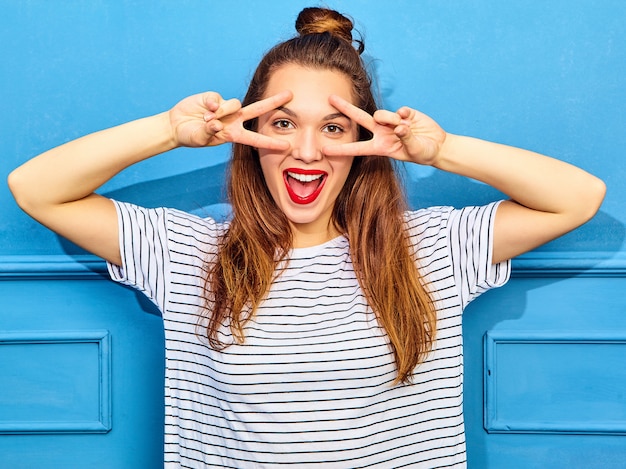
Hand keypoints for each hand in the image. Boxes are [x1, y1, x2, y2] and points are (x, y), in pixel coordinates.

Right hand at [168, 90, 292, 149]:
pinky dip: (211, 104)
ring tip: (206, 119)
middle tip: (290, 94)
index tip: (287, 146)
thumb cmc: (191, 136)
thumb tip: (215, 121)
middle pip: (258, 109)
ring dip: (221, 112)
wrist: (176, 126)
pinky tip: (204, 110)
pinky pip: (218, 98)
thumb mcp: (201, 138)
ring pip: (234, 104)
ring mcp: (225, 108)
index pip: (256, 138)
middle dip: (274, 102)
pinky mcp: (214, 97)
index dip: (271, 142)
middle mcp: (234, 120)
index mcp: (234, 134)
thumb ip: (208, 131)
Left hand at [322, 95, 446, 164]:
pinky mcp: (404, 114)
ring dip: (390, 119)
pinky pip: (399, 110)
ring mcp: (392, 122)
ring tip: (403, 127)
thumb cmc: (423, 153)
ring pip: (382, 115)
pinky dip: (404, 114)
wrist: (437, 146)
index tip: (324, 150)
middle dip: (345, 108)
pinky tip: (409, 119)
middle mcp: (382, 133)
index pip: (357, 148)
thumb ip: (406, 138)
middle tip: (330, 98)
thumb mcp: (413, 150)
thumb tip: (400, 126)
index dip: (341, 150)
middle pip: (360, 118)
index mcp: (380, 147)